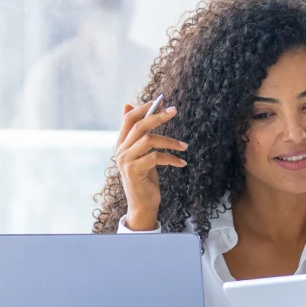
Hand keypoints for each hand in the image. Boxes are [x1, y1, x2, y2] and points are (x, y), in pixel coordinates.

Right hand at [115, 99, 187, 230]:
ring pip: (148, 140)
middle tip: (174, 110)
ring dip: (170, 141)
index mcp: (122, 143)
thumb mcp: (142, 154)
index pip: (129, 119)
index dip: (143, 108)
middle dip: (158, 116)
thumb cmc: (145, 178)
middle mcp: (121, 150)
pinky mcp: (134, 171)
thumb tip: (128, 105)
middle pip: (139, 125)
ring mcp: (126, 160)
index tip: (160, 102)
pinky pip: (156, 157)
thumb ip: (138, 135)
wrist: (142, 204)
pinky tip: (182, 163)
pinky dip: (171, 158)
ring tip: (184, 146)